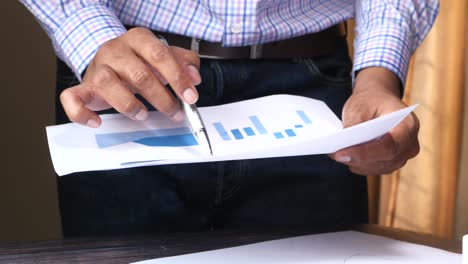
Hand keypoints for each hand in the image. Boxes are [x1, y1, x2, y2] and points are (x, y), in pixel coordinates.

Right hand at [60, 27, 201, 127]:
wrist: (106, 58)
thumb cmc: (139, 60)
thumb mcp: (163, 56)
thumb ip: (182, 63)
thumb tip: (195, 78)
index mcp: (138, 40)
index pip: (160, 55)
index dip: (177, 77)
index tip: (190, 97)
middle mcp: (115, 51)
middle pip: (139, 74)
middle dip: (161, 98)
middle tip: (175, 113)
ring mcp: (97, 68)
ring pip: (108, 84)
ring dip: (130, 104)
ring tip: (144, 115)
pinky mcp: (83, 86)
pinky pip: (72, 98)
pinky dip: (82, 113)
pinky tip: (97, 122)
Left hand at [329, 67, 419, 175]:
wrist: (380, 99)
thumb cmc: (371, 101)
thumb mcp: (359, 107)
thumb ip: (353, 126)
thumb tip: (344, 147)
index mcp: (408, 125)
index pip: (389, 146)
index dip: (364, 153)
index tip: (341, 153)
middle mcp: (410, 143)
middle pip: (384, 159)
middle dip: (357, 159)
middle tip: (335, 154)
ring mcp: (403, 155)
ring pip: (379, 167)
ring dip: (356, 163)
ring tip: (337, 154)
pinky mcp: (393, 161)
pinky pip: (376, 169)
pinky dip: (359, 164)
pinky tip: (346, 157)